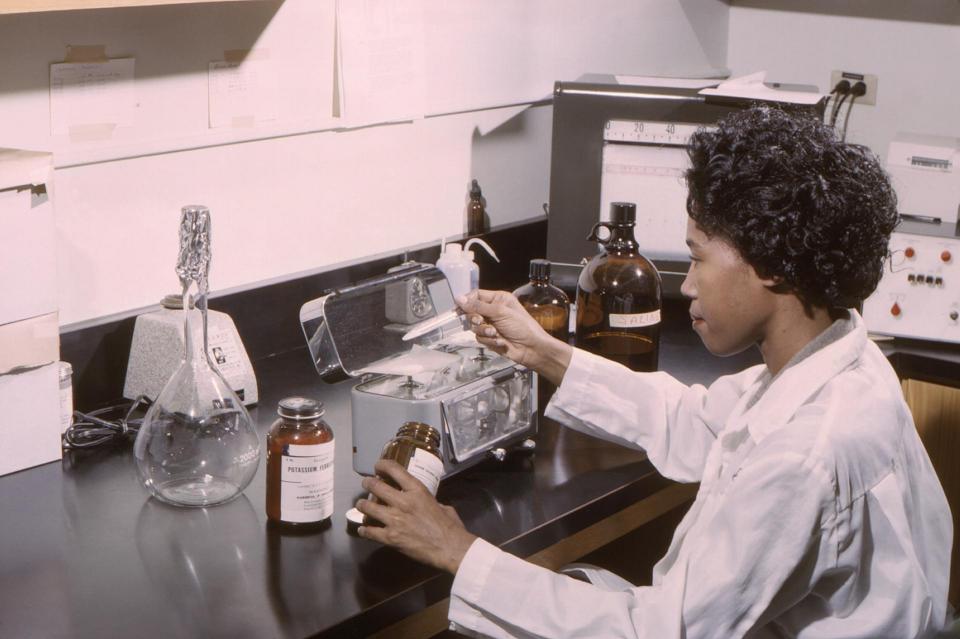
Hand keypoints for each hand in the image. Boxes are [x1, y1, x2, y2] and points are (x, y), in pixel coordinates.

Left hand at [356, 460, 476, 573]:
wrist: (450, 548)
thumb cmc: (450, 526)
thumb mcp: (441, 505)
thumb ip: (429, 501)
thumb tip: (426, 503)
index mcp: (417, 491)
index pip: (395, 470)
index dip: (382, 465)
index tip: (378, 466)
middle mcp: (403, 502)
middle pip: (376, 486)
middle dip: (368, 483)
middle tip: (366, 483)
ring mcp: (394, 520)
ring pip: (368, 507)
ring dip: (362, 505)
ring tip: (361, 505)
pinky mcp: (390, 538)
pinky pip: (370, 532)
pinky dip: (364, 530)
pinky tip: (363, 529)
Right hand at [457, 289, 571, 385]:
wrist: (531, 348)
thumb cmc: (523, 327)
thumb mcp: (500, 312)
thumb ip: (478, 306)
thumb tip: (459, 299)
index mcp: (498, 299)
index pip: (476, 295)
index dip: (467, 301)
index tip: (458, 307)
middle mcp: (493, 310)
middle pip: (471, 311)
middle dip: (475, 318)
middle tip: (481, 321)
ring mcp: (491, 324)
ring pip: (474, 326)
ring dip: (484, 331)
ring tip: (495, 333)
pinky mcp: (490, 337)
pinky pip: (479, 337)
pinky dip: (488, 340)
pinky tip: (500, 340)